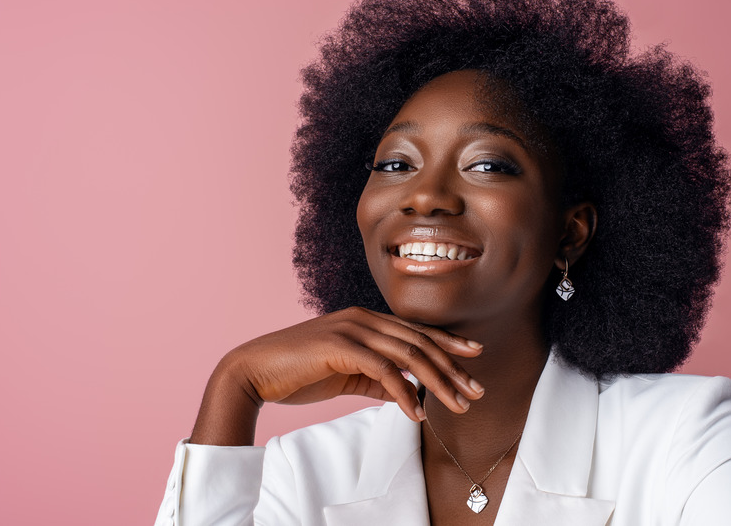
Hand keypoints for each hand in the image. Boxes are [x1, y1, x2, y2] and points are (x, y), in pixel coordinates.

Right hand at [189, 307, 483, 444]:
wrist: (254, 370)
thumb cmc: (298, 372)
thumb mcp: (346, 375)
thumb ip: (377, 380)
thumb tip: (408, 394)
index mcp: (366, 320)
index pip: (416, 332)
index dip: (448, 343)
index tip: (475, 357)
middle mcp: (364, 319)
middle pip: (420, 342)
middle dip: (453, 368)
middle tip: (476, 391)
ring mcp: (353, 329)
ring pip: (409, 355)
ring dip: (438, 382)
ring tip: (457, 405)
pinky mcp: (341, 346)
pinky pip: (384, 370)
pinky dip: (404, 392)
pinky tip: (416, 412)